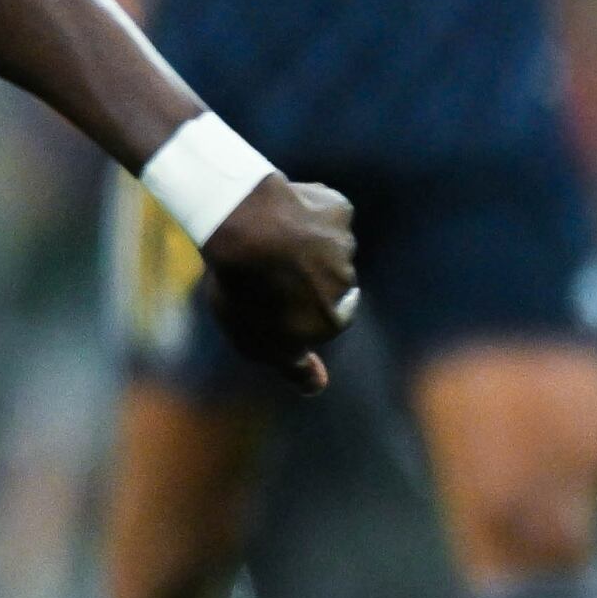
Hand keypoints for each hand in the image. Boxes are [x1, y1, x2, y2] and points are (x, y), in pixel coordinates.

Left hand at [200, 174, 357, 392]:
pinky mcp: (339, 209)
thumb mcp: (260, 344)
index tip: (264, 301)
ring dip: (299, 244)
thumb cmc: (248, 291)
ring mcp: (344, 246)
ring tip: (262, 239)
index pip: (318, 322)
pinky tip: (279, 212)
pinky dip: (305, 210)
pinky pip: (323, 210)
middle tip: (259, 270)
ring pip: (324, 246)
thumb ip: (293, 367)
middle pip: (324, 283)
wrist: (252, 231)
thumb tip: (315, 388)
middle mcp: (348, 284)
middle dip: (297, 277)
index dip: (288, 311)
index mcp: (333, 320)